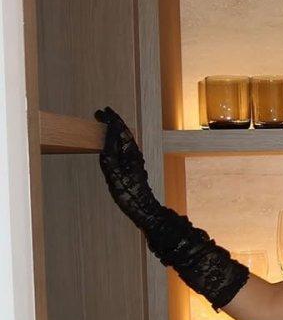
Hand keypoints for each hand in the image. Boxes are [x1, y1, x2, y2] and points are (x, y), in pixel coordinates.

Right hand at [94, 106, 163, 229]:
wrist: (142, 208)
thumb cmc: (128, 192)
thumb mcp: (113, 171)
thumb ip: (109, 151)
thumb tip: (108, 134)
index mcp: (130, 151)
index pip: (120, 129)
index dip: (111, 119)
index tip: (101, 111)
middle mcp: (135, 153)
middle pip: (124, 132)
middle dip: (114, 121)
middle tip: (103, 113)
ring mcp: (136, 159)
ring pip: (126, 139)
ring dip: (116, 129)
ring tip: (107, 123)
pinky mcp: (135, 166)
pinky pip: (125, 146)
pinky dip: (118, 139)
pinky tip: (115, 141)